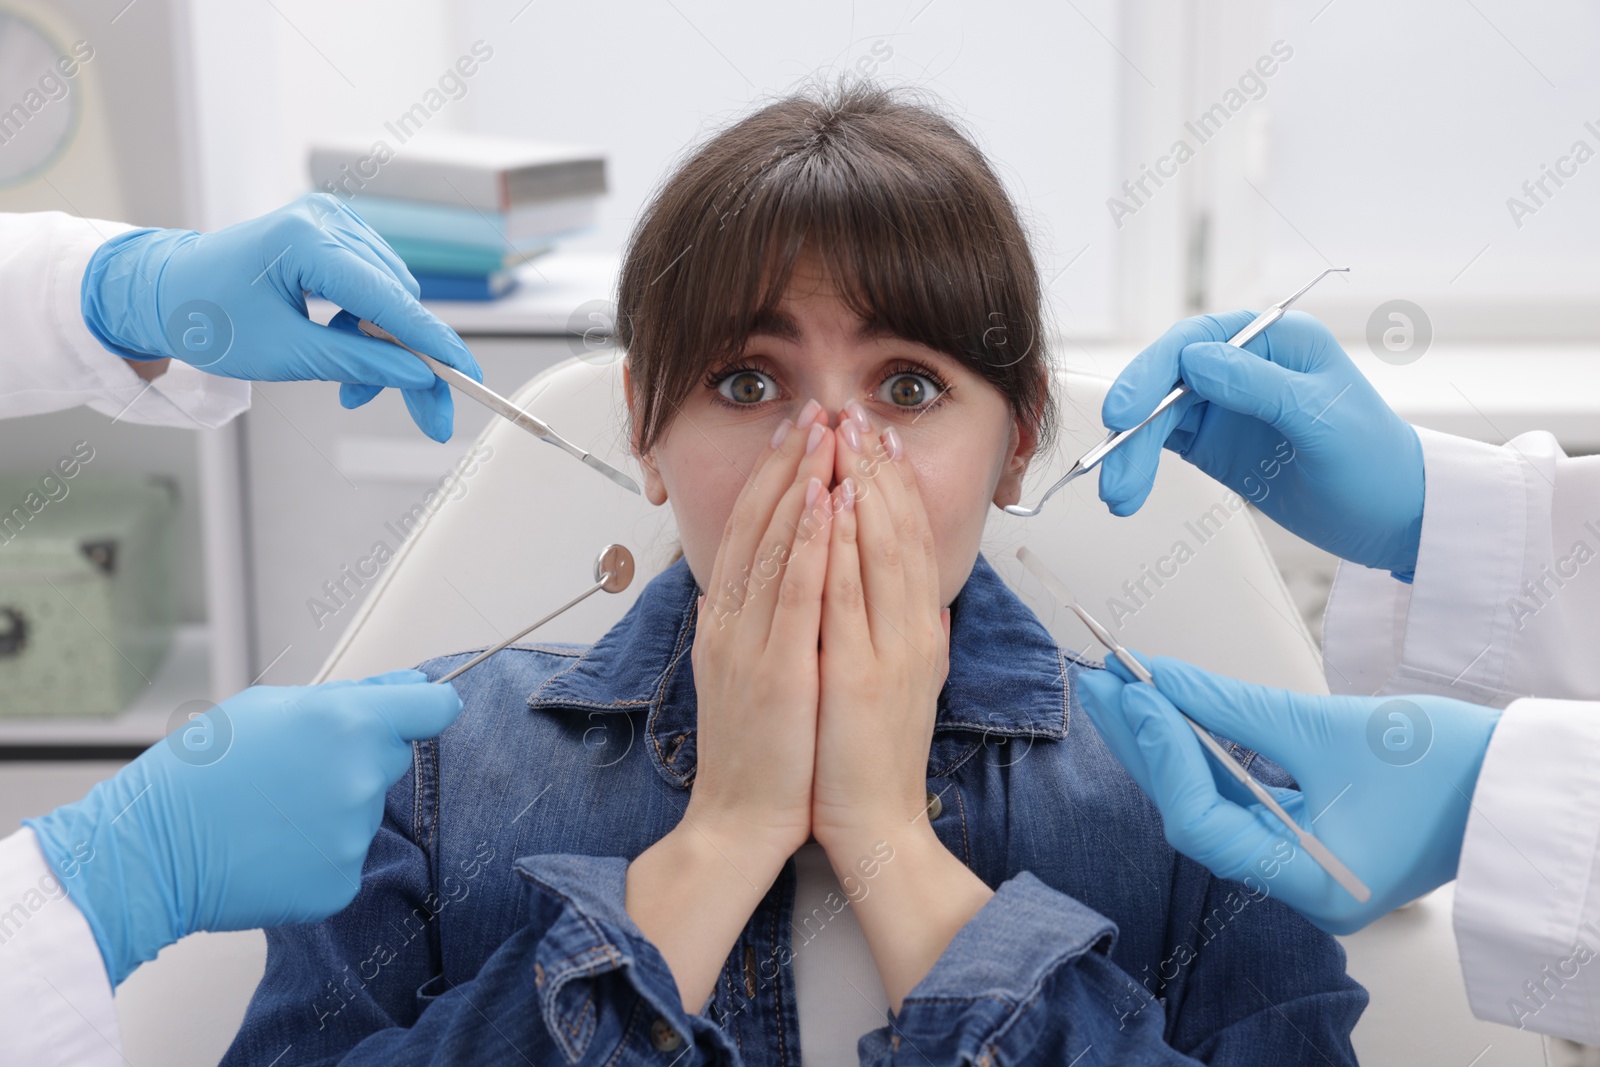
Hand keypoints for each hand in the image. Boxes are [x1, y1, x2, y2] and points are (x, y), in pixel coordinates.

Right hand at [25, 671, 461, 984]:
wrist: (151, 848)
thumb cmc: (204, 768)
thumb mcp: (271, 707)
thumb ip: (354, 696)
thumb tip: (415, 689)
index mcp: (350, 723)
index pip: (435, 710)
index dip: (428, 709)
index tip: (420, 713)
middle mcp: (362, 778)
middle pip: (391, 761)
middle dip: (357, 759)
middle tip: (294, 771)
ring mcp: (354, 836)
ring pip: (364, 813)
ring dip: (333, 810)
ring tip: (272, 813)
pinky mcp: (340, 884)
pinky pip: (346, 859)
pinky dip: (317, 855)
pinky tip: (273, 849)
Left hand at [80, 194, 480, 441]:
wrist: (166, 290)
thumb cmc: (207, 317)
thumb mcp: (285, 354)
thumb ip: (360, 364)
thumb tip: (418, 377)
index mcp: (306, 241)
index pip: (391, 300)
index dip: (434, 345)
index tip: (468, 378)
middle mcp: (326, 221)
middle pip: (398, 299)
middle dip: (403, 358)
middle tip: (407, 410)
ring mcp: (331, 223)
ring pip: (391, 297)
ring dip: (383, 346)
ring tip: (350, 382)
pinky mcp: (332, 234)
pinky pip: (375, 286)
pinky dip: (369, 326)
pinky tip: (344, 345)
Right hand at [627, 401, 835, 1010]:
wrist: (740, 822)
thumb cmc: (761, 756)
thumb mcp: (751, 676)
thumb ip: (763, 626)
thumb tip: (783, 584)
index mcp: (727, 622)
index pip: (749, 531)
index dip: (773, 477)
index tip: (797, 433)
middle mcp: (730, 621)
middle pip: (757, 524)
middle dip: (787, 463)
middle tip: (813, 411)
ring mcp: (747, 642)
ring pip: (772, 545)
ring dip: (799, 483)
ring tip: (823, 434)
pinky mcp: (774, 669)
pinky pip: (792, 593)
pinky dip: (807, 542)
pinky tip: (824, 502)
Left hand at [813, 401, 990, 1010]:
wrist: (876, 827)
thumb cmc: (874, 760)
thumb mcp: (906, 687)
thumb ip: (914, 639)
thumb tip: (922, 601)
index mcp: (921, 634)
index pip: (912, 544)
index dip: (898, 488)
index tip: (881, 440)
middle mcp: (913, 632)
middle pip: (899, 533)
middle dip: (878, 469)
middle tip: (860, 416)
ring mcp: (887, 650)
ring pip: (878, 549)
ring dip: (861, 484)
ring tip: (846, 435)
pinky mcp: (855, 673)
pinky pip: (846, 593)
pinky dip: (841, 541)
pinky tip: (832, 499)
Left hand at [1077, 655, 1501, 933]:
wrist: (1515, 782)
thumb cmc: (1446, 765)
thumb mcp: (1326, 727)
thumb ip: (1232, 708)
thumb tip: (1158, 680)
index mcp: (1312, 884)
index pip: (1204, 824)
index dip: (1162, 756)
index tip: (1135, 693)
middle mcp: (1299, 889)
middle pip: (1195, 816)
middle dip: (1146, 745)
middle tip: (1103, 681)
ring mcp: (1302, 867)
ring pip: (1210, 806)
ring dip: (1165, 747)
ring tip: (1122, 690)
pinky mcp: (1307, 840)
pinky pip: (1238, 802)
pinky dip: (1204, 757)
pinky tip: (1170, 716)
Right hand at [1098, 310, 1424, 575]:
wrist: (1393, 516)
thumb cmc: (1376, 461)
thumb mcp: (1321, 419)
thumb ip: (1259, 387)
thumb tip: (1194, 362)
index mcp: (1274, 340)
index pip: (1194, 342)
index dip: (1152, 373)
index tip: (1125, 412)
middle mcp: (1242, 364)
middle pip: (1165, 382)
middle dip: (1134, 427)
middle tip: (1114, 473)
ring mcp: (1223, 404)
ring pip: (1156, 416)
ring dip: (1130, 454)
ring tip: (1121, 499)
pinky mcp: (1211, 441)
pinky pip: (1160, 443)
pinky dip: (1139, 466)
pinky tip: (1130, 491)